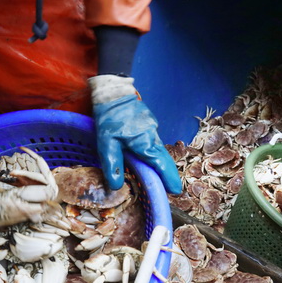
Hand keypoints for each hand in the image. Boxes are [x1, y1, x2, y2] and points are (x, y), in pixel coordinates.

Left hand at [90, 75, 181, 193]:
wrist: (113, 92)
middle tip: (171, 189)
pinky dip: (154, 154)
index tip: (175, 191)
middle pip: (164, 159)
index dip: (168, 178)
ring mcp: (152, 129)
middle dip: (169, 174)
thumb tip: (116, 186)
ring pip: (159, 150)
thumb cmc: (109, 116)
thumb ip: (112, 164)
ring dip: (161, 164)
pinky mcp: (149, 125)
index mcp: (144, 142)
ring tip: (160, 178)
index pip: (160, 164)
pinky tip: (149, 159)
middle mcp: (152, 136)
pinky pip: (154, 143)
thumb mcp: (106, 142)